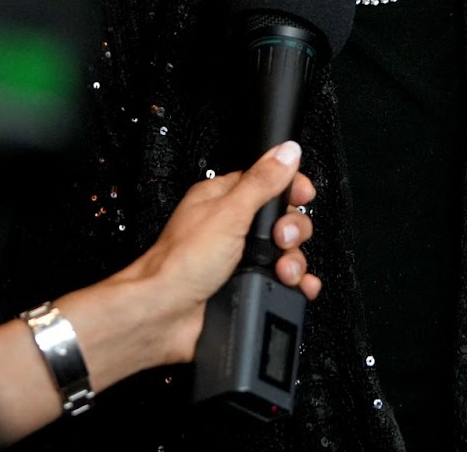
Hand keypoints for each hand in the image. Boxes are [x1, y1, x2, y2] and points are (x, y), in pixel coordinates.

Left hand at [104, 140, 320, 367]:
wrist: (164, 316)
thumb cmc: (180, 263)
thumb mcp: (228, 213)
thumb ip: (262, 181)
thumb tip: (287, 152)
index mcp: (221, 199)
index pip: (267, 180)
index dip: (289, 187)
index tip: (302, 196)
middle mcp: (230, 226)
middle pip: (281, 218)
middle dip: (292, 229)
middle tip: (281, 238)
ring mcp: (238, 258)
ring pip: (284, 251)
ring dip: (294, 261)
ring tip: (283, 270)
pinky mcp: (244, 284)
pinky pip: (281, 279)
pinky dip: (295, 283)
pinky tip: (297, 285)